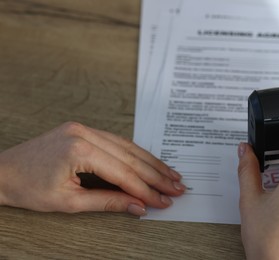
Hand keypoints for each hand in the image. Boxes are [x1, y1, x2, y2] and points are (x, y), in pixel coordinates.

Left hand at [0, 122, 185, 215]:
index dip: (147, 189)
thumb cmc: (28, 188)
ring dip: (151, 162)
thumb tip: (138, 206)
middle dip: (156, 174)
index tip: (164, 200)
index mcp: (80, 150)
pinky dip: (135, 154)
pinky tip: (149, 162)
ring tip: (170, 174)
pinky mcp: (83, 130)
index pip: (124, 173)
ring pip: (128, 146)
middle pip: (131, 157)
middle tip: (177, 186)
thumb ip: (108, 202)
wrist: (3, 172)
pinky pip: (117, 141)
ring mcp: (85, 128)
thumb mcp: (69, 202)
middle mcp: (85, 133)